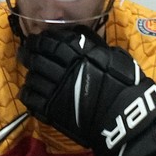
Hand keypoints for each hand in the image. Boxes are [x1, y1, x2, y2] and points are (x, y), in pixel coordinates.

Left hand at [19, 28, 155, 155]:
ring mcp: (55, 90)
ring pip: (32, 76)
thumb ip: (96, 47)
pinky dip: (27, 91)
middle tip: (27, 51)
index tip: (40, 39)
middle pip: (38, 57)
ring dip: (30, 72)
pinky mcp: (50, 109)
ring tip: (31, 71)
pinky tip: (30, 89)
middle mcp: (65, 69)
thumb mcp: (117, 58)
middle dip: (30, 52)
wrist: (125, 116)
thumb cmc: (127, 85)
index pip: (55, 42)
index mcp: (82, 54)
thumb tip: (82, 39)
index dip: (44, 39)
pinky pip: (30, 97)